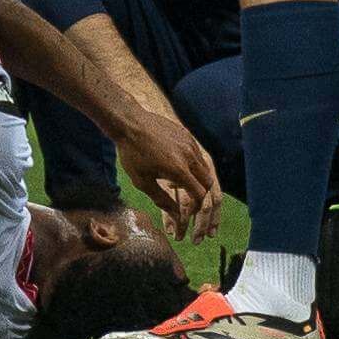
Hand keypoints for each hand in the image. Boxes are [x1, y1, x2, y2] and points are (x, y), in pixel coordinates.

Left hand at [114, 110, 222, 242]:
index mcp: (179, 170)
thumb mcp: (143, 182)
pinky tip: (178, 172)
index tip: (189, 215)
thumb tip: (177, 217)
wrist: (129, 121)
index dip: (197, 209)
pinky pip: (198, 156)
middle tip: (193, 207)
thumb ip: (162, 200)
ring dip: (199, 183)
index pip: (200, 196)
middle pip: (208, 184)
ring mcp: (190, 144)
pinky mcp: (188, 136)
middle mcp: (190, 156)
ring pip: (205, 169)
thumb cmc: (132, 153)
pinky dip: (194, 169)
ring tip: (183, 189)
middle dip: (204, 198)